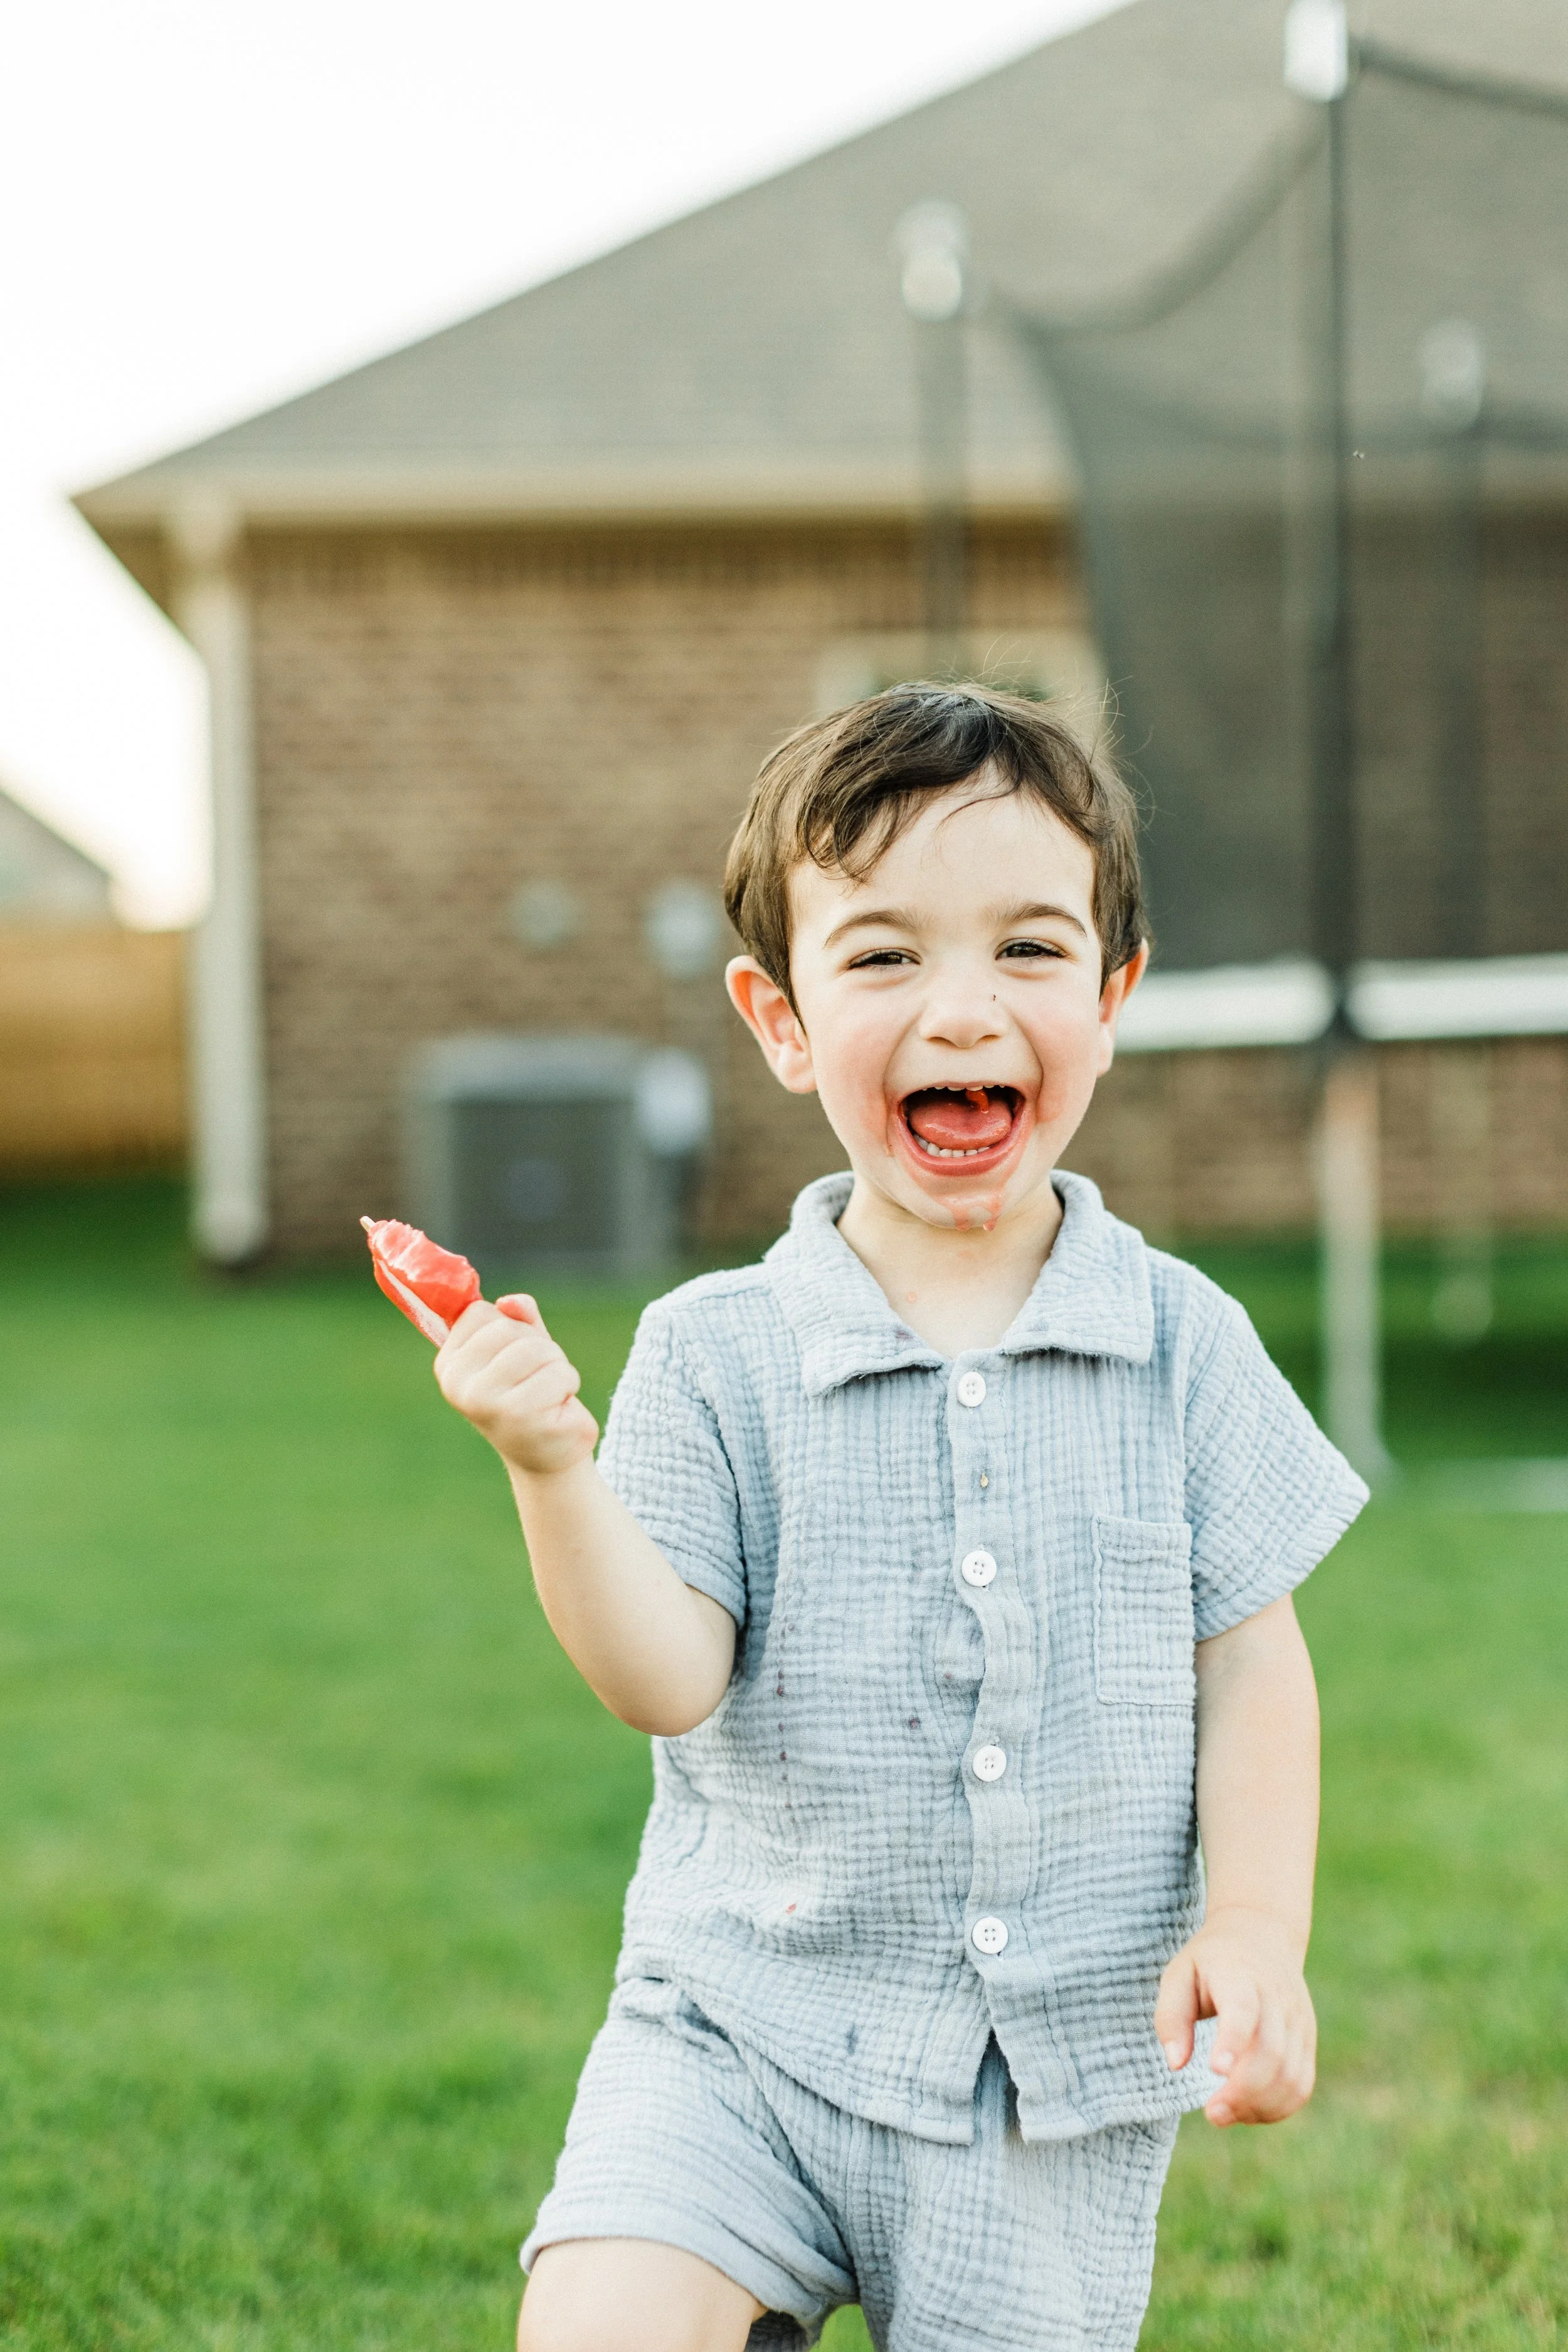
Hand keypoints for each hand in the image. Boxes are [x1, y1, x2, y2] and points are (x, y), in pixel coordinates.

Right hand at [434, 1295, 598, 1476]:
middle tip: (536, 1382)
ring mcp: (486, 1404)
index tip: (512, 1361)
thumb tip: (511, 1302)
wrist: (548, 1456)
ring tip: (548, 1395)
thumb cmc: (532, 1393)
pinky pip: (561, 1375)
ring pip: (539, 1349)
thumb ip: (517, 1319)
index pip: (480, 1313)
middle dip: (538, 1348)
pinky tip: (557, 1411)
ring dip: (557, 1368)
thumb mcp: (522, 1348)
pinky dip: (568, 1387)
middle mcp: (459, 1385)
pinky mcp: (521, 1418)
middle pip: (510, 1328)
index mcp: (449, 1365)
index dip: (510, 1329)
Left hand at [1154, 1905, 1316, 2126]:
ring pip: (1292, 2076)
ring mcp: (1298, 2021)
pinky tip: (1248, 2111)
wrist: (1261, 1935)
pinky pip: (1302, 2085)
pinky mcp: (1308, 2040)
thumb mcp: (1179, 1974)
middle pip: (1271, 2053)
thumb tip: (1175, 2064)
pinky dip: (1278, 2107)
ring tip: (1224, 2114)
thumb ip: (1171, 2017)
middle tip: (1211, 2113)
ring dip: (1259, 2106)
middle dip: (1242, 2092)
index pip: (1243, 2010)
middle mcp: (1277, 1998)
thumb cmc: (1210, 1962)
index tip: (1215, 2070)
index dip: (1233, 2041)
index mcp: (1239, 1976)